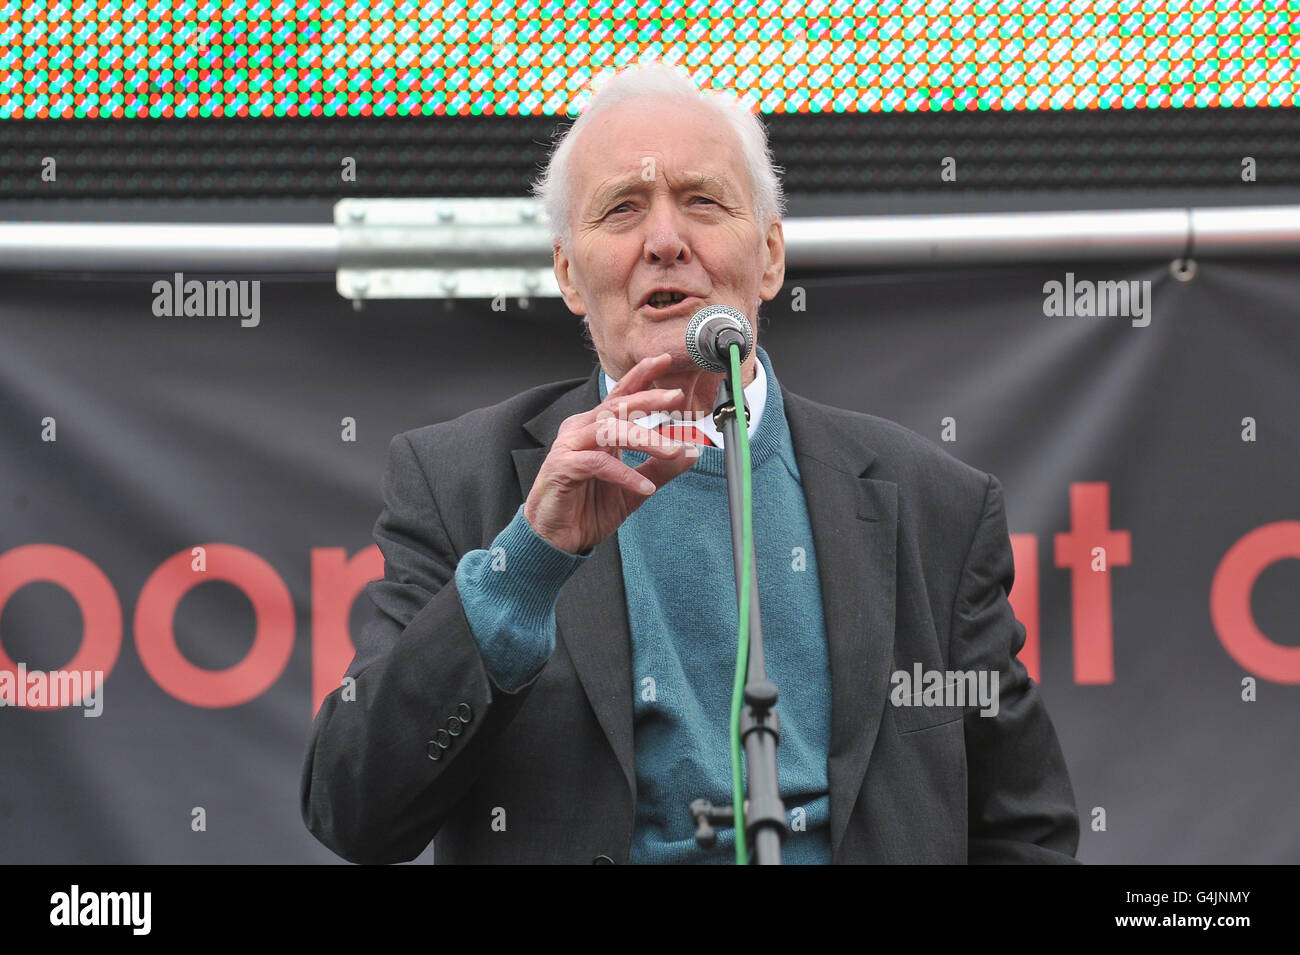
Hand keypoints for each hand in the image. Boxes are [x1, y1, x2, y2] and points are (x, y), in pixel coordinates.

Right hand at [523, 352, 700, 554]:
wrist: (558, 540)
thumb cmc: (588, 509)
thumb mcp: (635, 488)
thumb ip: (660, 468)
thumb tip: (691, 451)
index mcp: (597, 429)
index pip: (621, 397)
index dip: (642, 377)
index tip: (664, 363)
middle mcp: (581, 431)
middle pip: (617, 405)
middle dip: (647, 399)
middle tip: (675, 397)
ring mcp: (569, 447)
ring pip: (609, 430)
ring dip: (645, 438)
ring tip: (672, 451)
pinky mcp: (562, 467)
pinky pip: (598, 463)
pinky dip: (625, 474)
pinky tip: (645, 487)